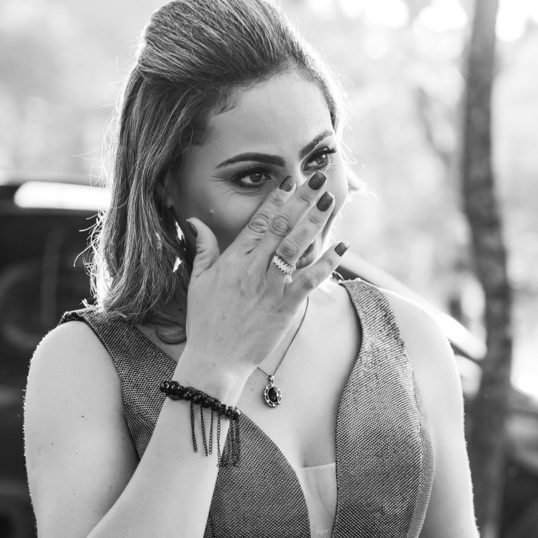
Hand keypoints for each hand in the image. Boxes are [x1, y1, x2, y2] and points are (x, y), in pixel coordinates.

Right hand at [182, 172, 347, 374]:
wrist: (215, 359)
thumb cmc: (205, 322)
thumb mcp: (198, 281)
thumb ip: (203, 248)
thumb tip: (196, 222)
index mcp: (233, 260)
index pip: (257, 222)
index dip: (276, 199)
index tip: (290, 181)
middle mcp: (253, 269)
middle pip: (280, 227)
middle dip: (301, 201)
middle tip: (317, 178)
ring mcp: (270, 287)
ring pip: (296, 247)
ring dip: (314, 222)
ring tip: (329, 200)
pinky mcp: (285, 306)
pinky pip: (309, 280)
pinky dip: (327, 262)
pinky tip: (341, 247)